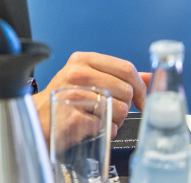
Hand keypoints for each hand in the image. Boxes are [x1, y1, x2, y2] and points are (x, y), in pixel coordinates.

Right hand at [32, 52, 148, 142]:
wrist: (37, 118)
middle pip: (126, 90)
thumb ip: (121, 77)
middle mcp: (77, 73)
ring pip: (118, 109)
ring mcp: (73, 94)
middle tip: (113, 111)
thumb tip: (152, 79)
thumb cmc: (65, 98)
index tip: (142, 101)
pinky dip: (104, 130)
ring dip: (116, 120)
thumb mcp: (90, 78)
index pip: (126, 68)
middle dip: (126, 106)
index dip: (141, 87)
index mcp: (83, 60)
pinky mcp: (72, 116)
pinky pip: (105, 125)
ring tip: (101, 119)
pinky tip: (93, 127)